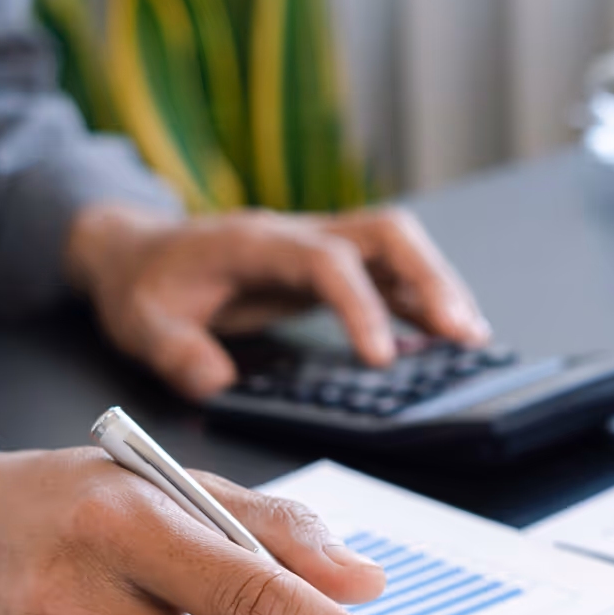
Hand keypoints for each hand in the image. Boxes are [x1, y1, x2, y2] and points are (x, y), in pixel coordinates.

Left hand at [65, 204, 491, 398]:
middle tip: (463, 333)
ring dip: (439, 285)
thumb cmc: (148, 284)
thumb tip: (216, 381)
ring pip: (397, 247)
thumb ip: (175, 351)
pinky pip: (388, 272)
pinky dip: (423, 298)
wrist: (142, 251)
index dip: (361, 306)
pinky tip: (445, 334)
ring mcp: (319, 245)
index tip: (381, 359)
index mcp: (258, 242)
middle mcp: (300, 234)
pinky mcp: (328, 266)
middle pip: (385, 233)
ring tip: (471, 337)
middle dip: (431, 278)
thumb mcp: (142, 322)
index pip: (327, 262)